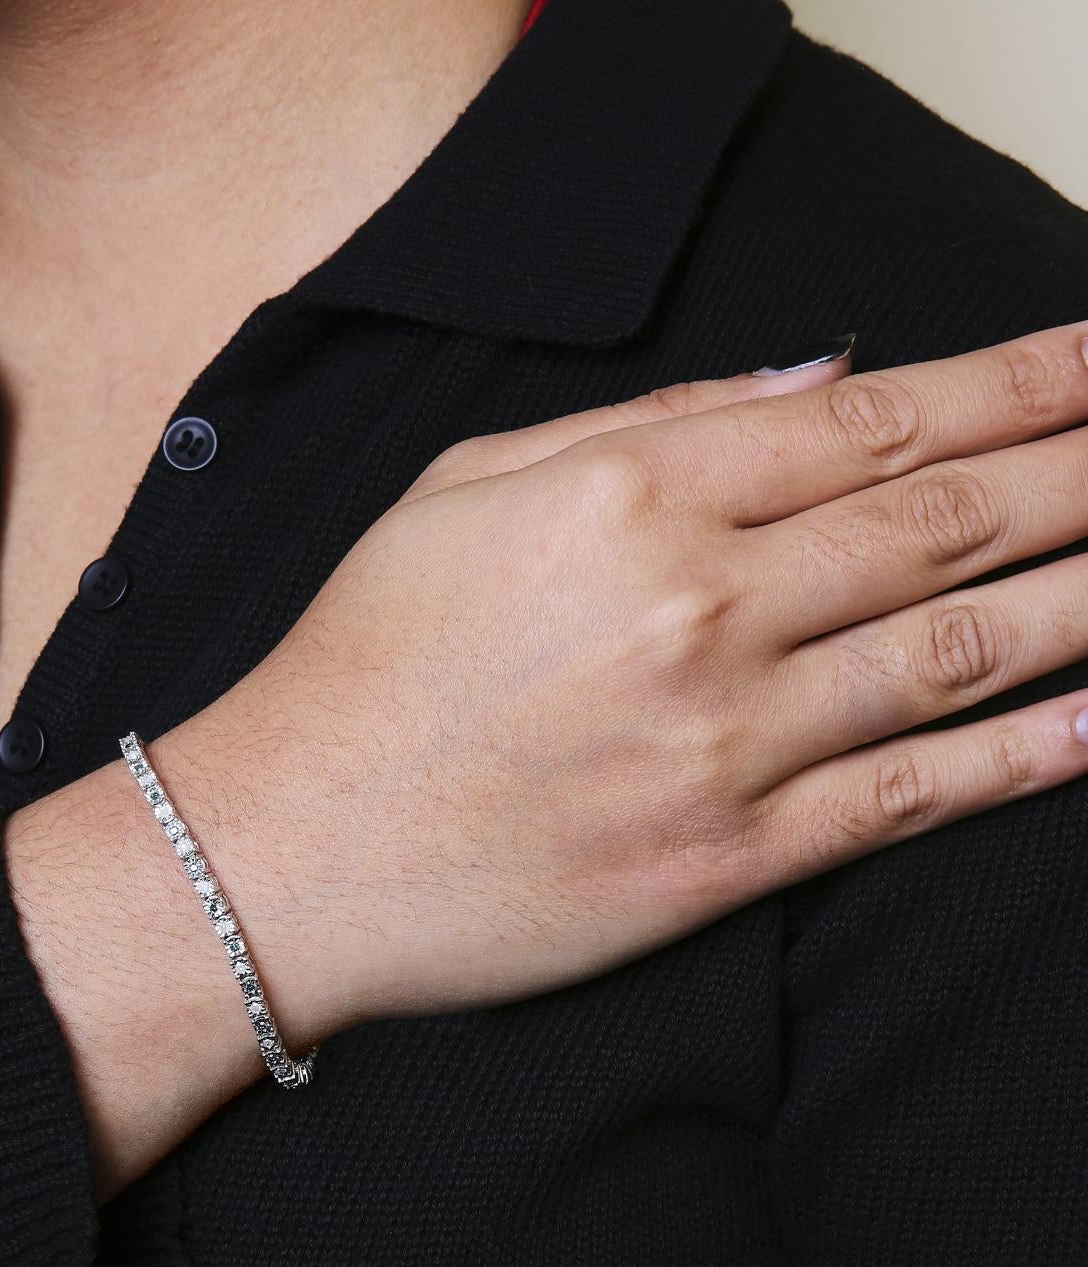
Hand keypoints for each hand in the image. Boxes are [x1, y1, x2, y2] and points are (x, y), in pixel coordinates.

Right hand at [157, 320, 1087, 1030]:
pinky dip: (1016, 761)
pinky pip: (902, 801)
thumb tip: (822, 380)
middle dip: (1085, 474)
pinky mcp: (720, 862)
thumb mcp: (471, 487)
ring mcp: (720, 743)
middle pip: (946, 524)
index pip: (880, 422)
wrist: (284, 851)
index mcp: (635, 496)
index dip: (1021, 385)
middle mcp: (698, 608)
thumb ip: (651, 424)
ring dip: (1085, 600)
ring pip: (956, 654)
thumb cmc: (364, 664)